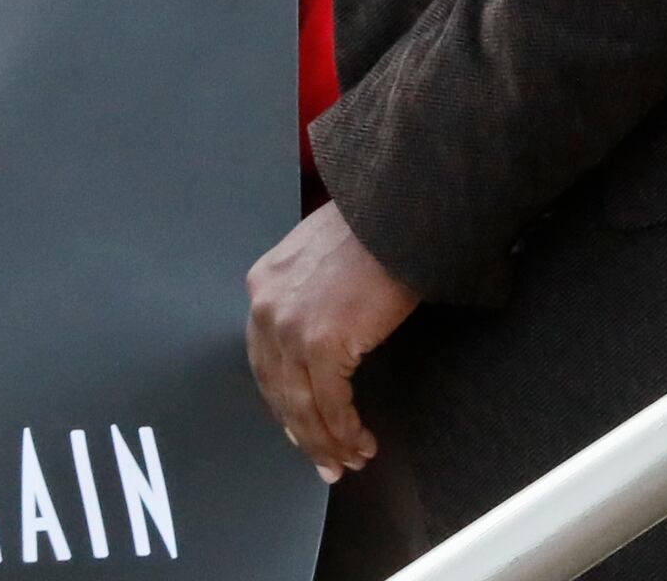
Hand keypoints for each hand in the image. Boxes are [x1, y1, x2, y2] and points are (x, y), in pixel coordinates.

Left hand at [244, 202, 417, 480]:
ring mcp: (290, 328)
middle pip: (278, 388)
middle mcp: (266, 309)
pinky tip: (360, 443)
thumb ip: (310, 287)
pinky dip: (345, 429)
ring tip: (347, 461)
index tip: (300, 427)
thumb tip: (325, 324)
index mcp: (264, 284)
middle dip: (302, 431)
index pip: (265, 358)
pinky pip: (331, 402)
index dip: (284, 400)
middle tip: (323, 460)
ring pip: (301, 404)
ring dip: (325, 440)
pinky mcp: (322, 343)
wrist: (403, 206)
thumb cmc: (379, 222)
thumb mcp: (323, 249)